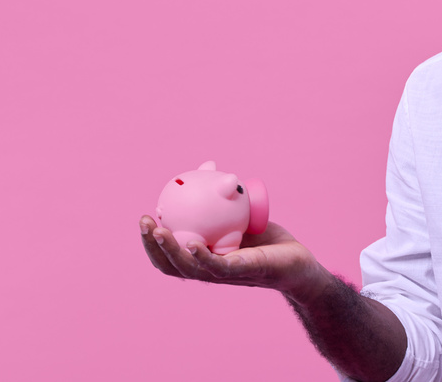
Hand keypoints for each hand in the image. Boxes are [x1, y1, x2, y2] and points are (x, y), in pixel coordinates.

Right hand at [139, 215, 324, 299]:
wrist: (297, 261)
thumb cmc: (266, 241)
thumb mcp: (238, 215)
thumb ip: (221, 198)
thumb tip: (207, 167)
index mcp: (203, 260)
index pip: (168, 256)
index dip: (151, 242)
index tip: (144, 217)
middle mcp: (208, 271)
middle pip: (171, 264)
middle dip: (152, 244)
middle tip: (144, 221)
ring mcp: (225, 275)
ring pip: (189, 268)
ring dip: (170, 250)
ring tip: (158, 231)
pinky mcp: (244, 272)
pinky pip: (220, 266)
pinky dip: (203, 257)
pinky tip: (194, 243)